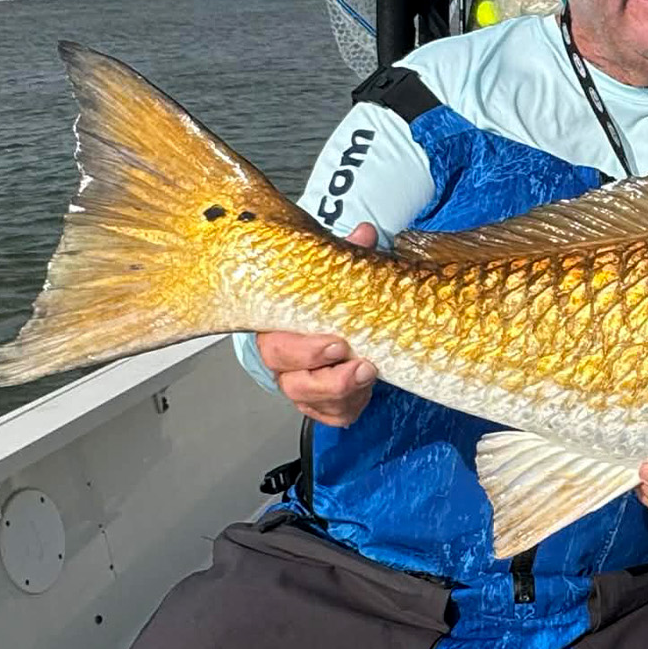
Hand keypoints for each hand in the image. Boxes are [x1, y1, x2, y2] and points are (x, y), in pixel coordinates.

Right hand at [256, 223, 379, 426]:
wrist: (323, 324)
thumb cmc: (320, 304)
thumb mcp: (332, 279)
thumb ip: (346, 258)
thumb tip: (364, 233)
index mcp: (277, 332)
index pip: (278, 347)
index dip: (306, 350)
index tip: (336, 343)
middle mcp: (284, 365)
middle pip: (295, 382)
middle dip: (329, 377)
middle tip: (359, 362)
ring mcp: (301, 387)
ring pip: (314, 402)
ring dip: (345, 392)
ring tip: (370, 374)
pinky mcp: (321, 405)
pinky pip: (334, 415)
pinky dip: (350, 406)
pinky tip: (365, 391)